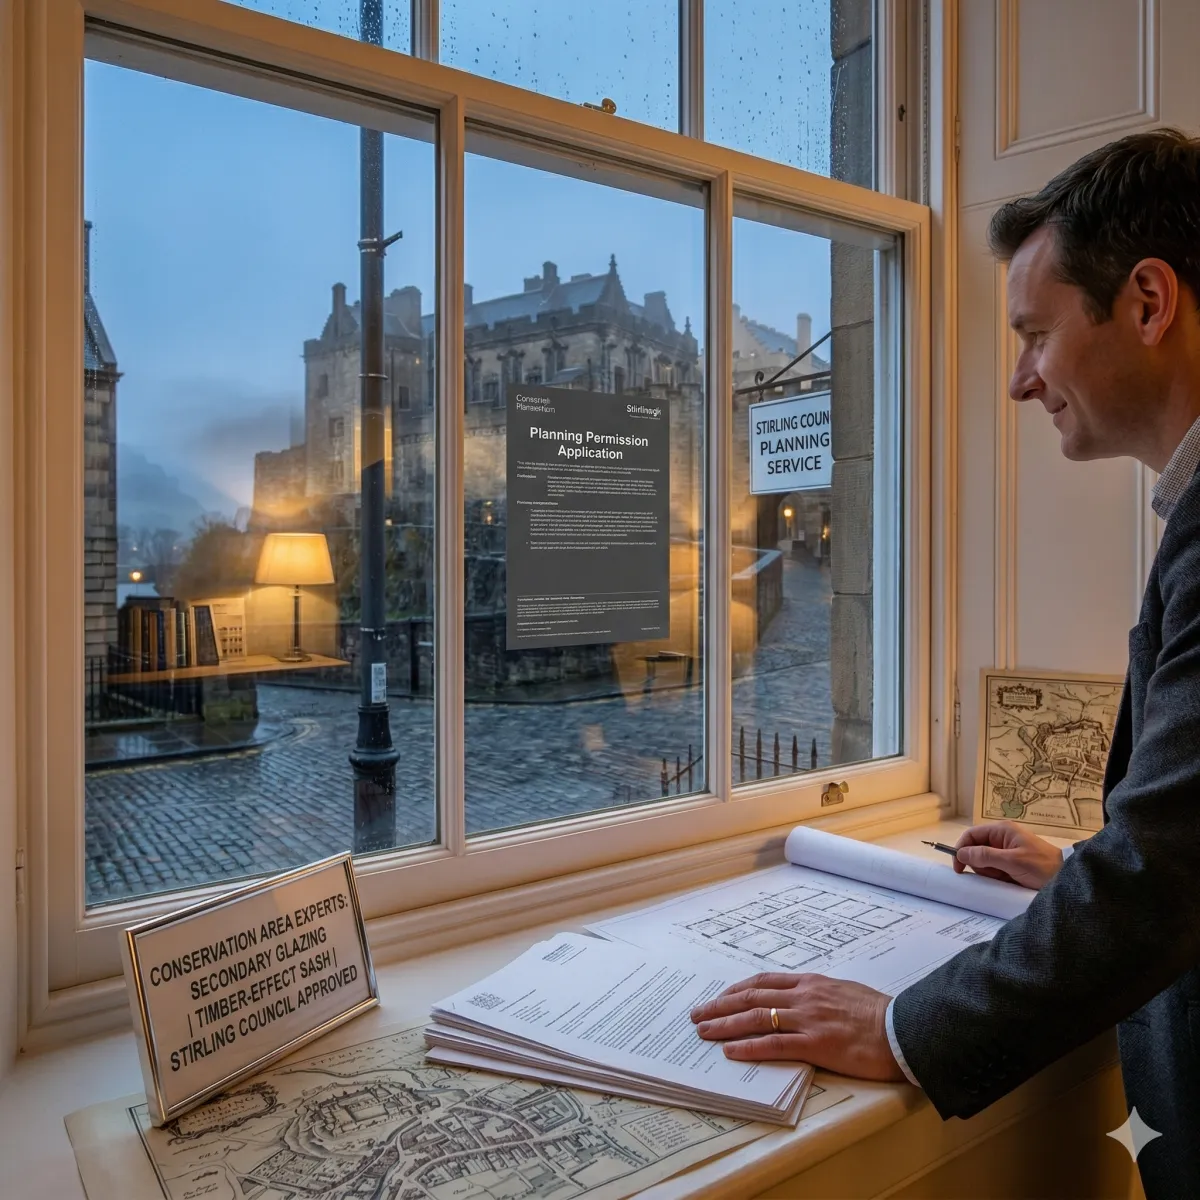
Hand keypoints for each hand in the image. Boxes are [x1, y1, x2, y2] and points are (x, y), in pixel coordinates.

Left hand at [690, 972, 906, 1081]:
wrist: (902, 1029)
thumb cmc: (878, 1013)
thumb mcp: (844, 991)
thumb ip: (819, 994)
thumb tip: (801, 1000)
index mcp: (810, 983)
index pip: (763, 981)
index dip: (737, 989)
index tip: (720, 996)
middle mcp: (803, 997)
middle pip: (751, 996)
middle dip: (721, 1005)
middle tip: (698, 1013)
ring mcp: (807, 1020)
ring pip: (755, 1018)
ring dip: (725, 1024)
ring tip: (703, 1031)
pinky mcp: (815, 1044)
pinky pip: (774, 1044)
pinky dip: (748, 1046)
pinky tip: (730, 1050)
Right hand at [952, 821, 1063, 889]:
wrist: (1066, 878)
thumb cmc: (1041, 866)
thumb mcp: (1011, 861)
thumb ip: (985, 856)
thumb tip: (960, 853)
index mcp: (1001, 830)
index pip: (971, 835)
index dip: (961, 849)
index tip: (959, 867)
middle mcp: (1002, 838)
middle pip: (976, 849)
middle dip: (981, 864)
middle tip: (996, 873)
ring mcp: (1007, 851)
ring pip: (984, 862)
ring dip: (990, 872)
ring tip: (1007, 877)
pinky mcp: (1011, 863)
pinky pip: (994, 870)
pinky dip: (998, 877)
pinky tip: (1010, 880)